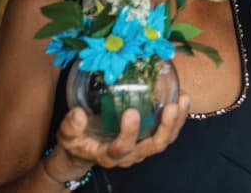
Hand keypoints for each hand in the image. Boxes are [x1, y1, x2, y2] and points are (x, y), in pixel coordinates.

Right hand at [51, 94, 189, 174]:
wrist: (85, 152)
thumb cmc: (77, 142)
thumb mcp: (67, 136)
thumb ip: (71, 127)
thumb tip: (78, 113)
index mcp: (108, 155)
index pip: (121, 148)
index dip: (128, 133)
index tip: (131, 112)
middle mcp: (130, 155)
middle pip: (153, 146)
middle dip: (165, 128)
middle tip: (171, 107)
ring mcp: (143, 147)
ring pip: (166, 139)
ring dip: (178, 120)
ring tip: (183, 98)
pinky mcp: (151, 137)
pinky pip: (169, 130)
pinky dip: (178, 115)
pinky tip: (182, 96)